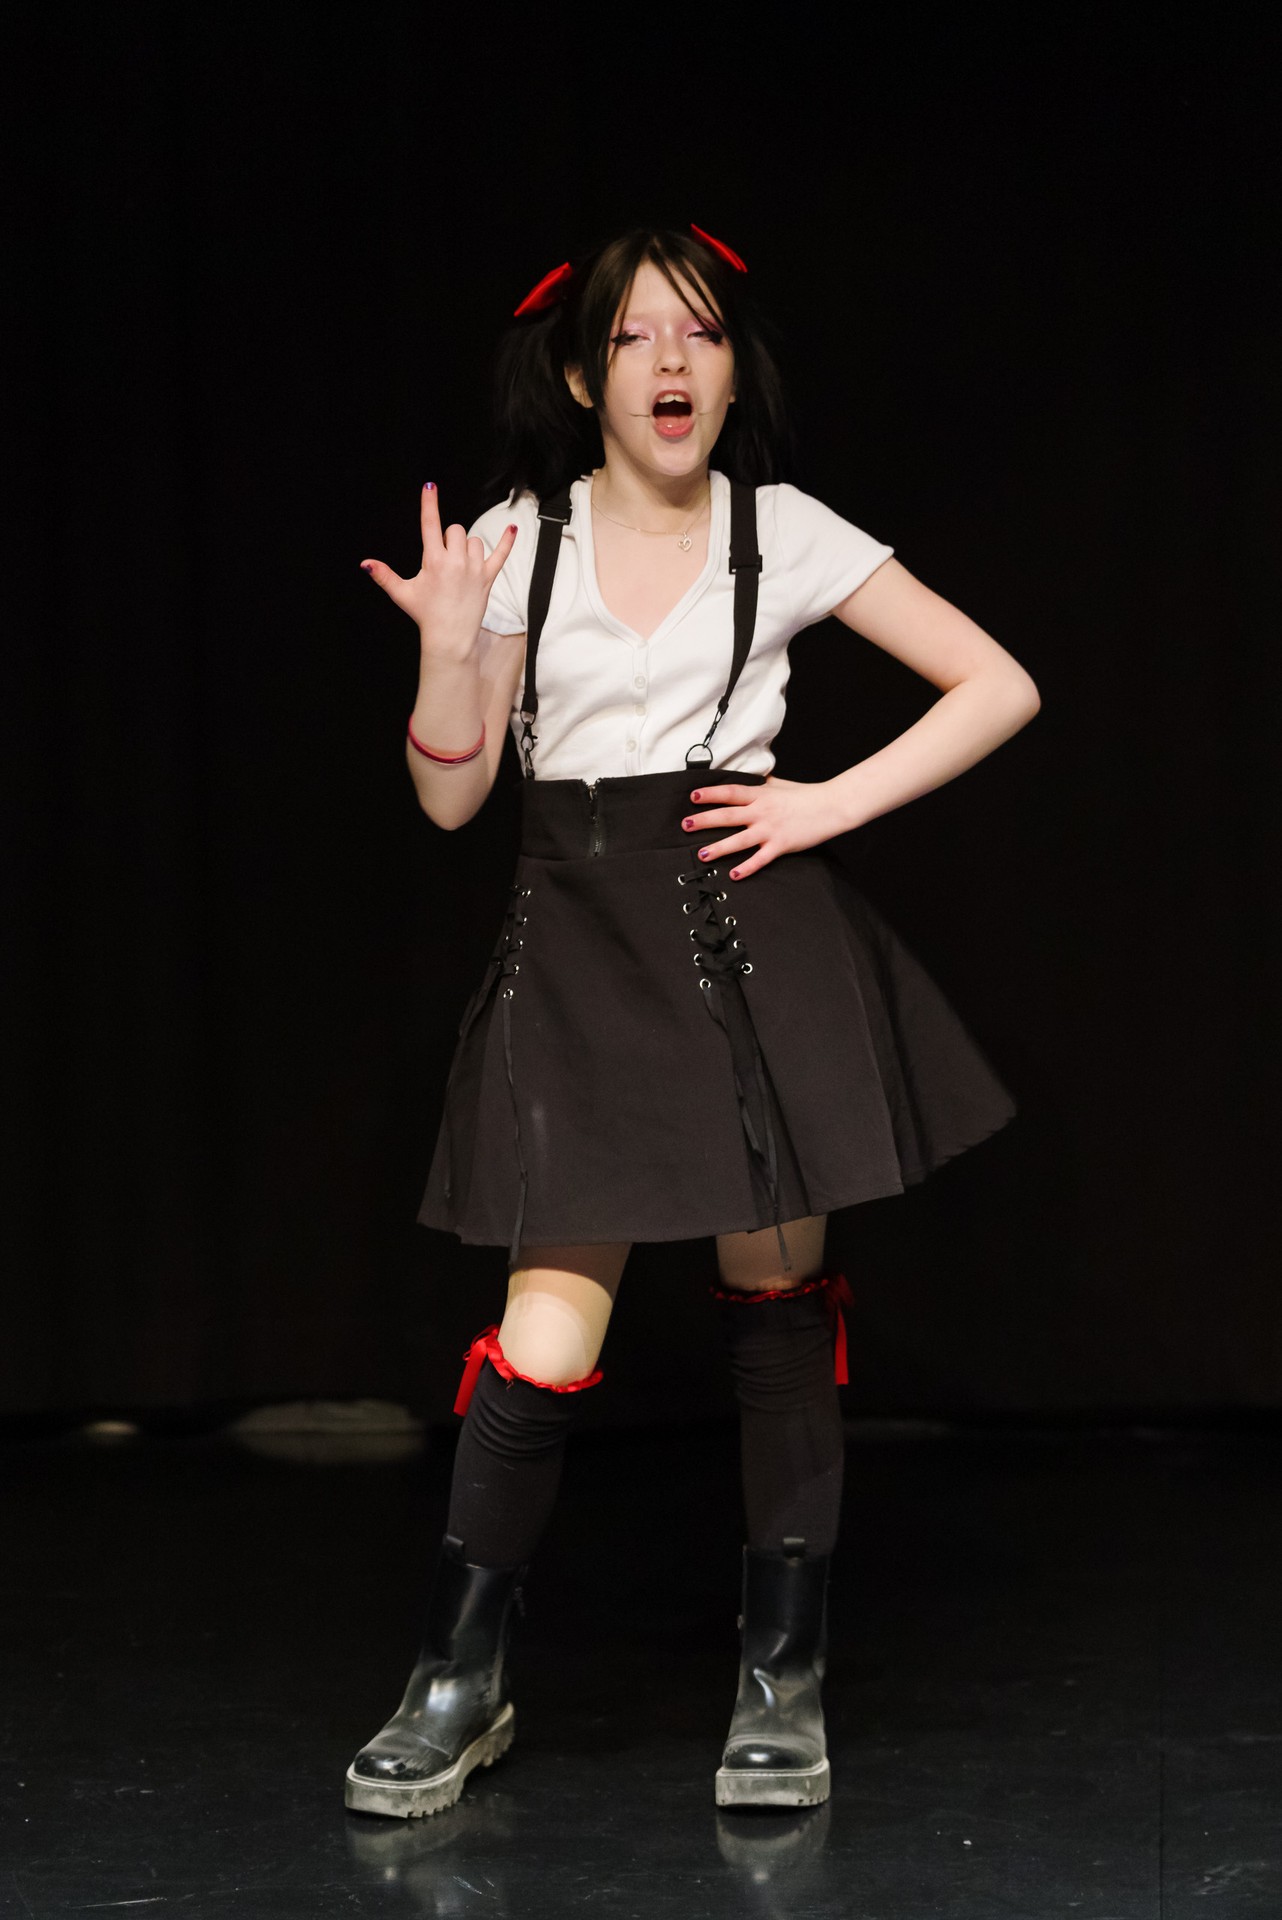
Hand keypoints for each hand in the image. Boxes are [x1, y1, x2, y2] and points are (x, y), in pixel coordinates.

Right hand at [360, 484, 517, 661]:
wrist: (449, 637)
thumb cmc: (425, 614)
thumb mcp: (402, 593)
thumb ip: (384, 575)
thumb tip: (364, 563)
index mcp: (434, 561)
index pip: (430, 524)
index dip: (429, 504)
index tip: (430, 486)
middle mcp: (456, 561)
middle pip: (455, 530)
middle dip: (449, 539)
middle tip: (443, 560)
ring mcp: (475, 568)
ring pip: (474, 540)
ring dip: (467, 547)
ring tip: (459, 567)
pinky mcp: (489, 577)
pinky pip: (501, 554)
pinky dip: (507, 541)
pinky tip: (512, 528)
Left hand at [682, 775, 849, 879]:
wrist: (831, 806)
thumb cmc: (807, 795)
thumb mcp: (781, 785)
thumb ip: (762, 785)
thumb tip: (749, 779)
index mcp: (761, 795)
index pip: (730, 792)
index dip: (710, 794)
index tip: (693, 796)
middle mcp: (762, 812)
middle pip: (727, 816)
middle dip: (704, 821)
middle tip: (686, 825)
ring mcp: (770, 830)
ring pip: (738, 840)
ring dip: (719, 848)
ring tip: (702, 854)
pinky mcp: (780, 845)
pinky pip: (760, 859)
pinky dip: (747, 868)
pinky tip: (734, 874)